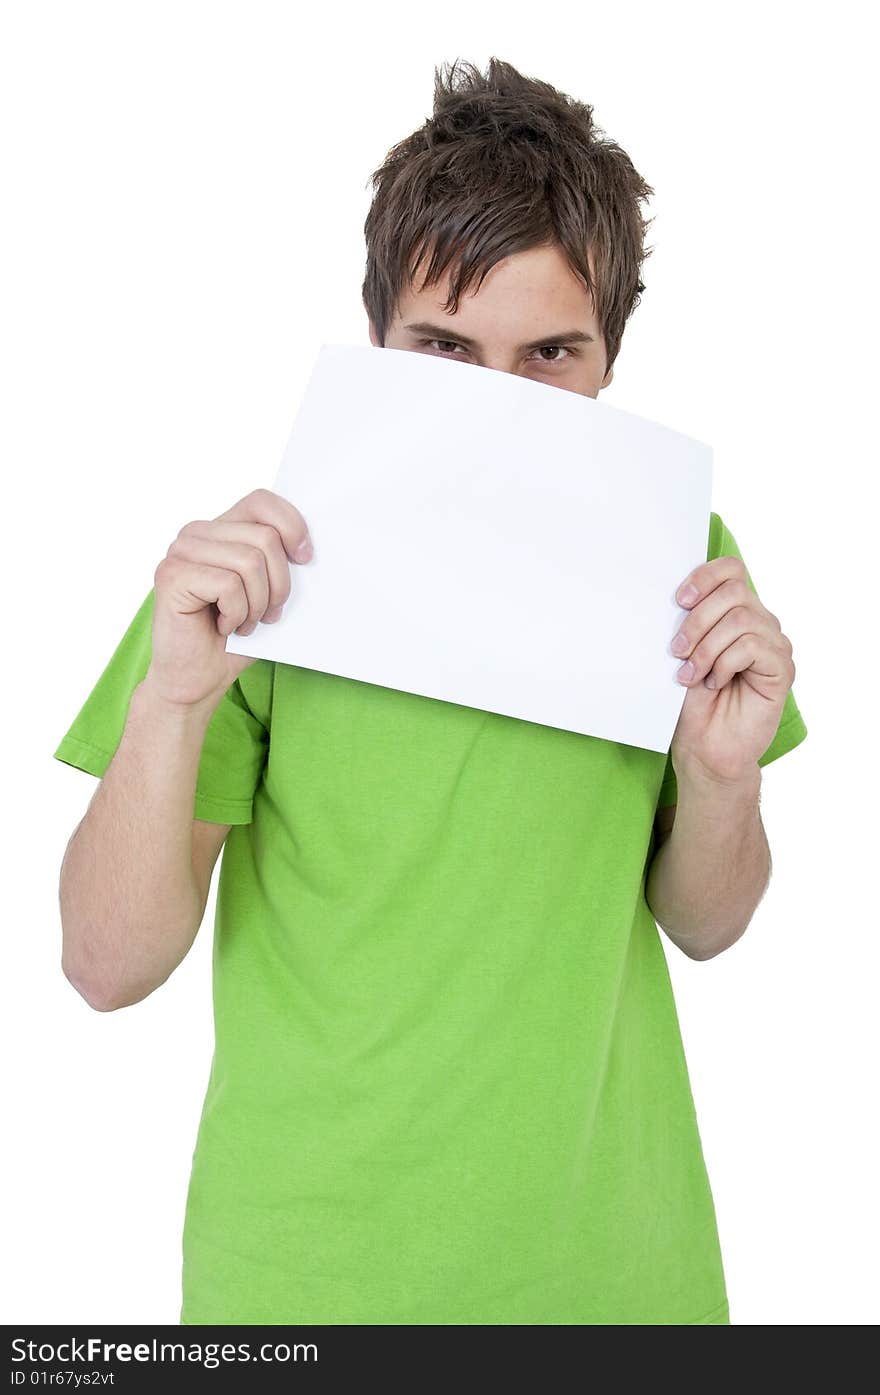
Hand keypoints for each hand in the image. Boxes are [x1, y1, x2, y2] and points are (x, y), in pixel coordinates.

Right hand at [146, 488, 311, 710]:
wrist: (198, 679)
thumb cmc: (235, 637)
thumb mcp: (269, 592)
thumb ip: (281, 561)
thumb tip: (311, 548)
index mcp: (220, 530)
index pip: (262, 501)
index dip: (292, 526)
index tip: (306, 559)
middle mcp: (196, 534)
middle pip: (264, 537)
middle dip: (279, 585)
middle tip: (268, 614)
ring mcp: (179, 553)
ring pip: (249, 561)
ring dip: (258, 604)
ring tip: (244, 622)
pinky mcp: (171, 576)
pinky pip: (229, 585)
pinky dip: (237, 614)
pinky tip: (223, 626)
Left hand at [668, 555, 795, 785]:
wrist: (702, 747)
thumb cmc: (690, 701)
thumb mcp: (682, 653)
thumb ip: (687, 620)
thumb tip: (675, 594)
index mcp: (736, 612)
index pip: (731, 570)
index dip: (704, 577)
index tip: (677, 600)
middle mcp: (761, 623)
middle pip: (734, 591)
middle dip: (697, 620)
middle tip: (676, 651)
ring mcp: (774, 645)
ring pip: (741, 620)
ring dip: (706, 647)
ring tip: (689, 675)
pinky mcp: (782, 669)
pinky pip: (752, 647)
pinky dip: (724, 664)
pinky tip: (714, 683)